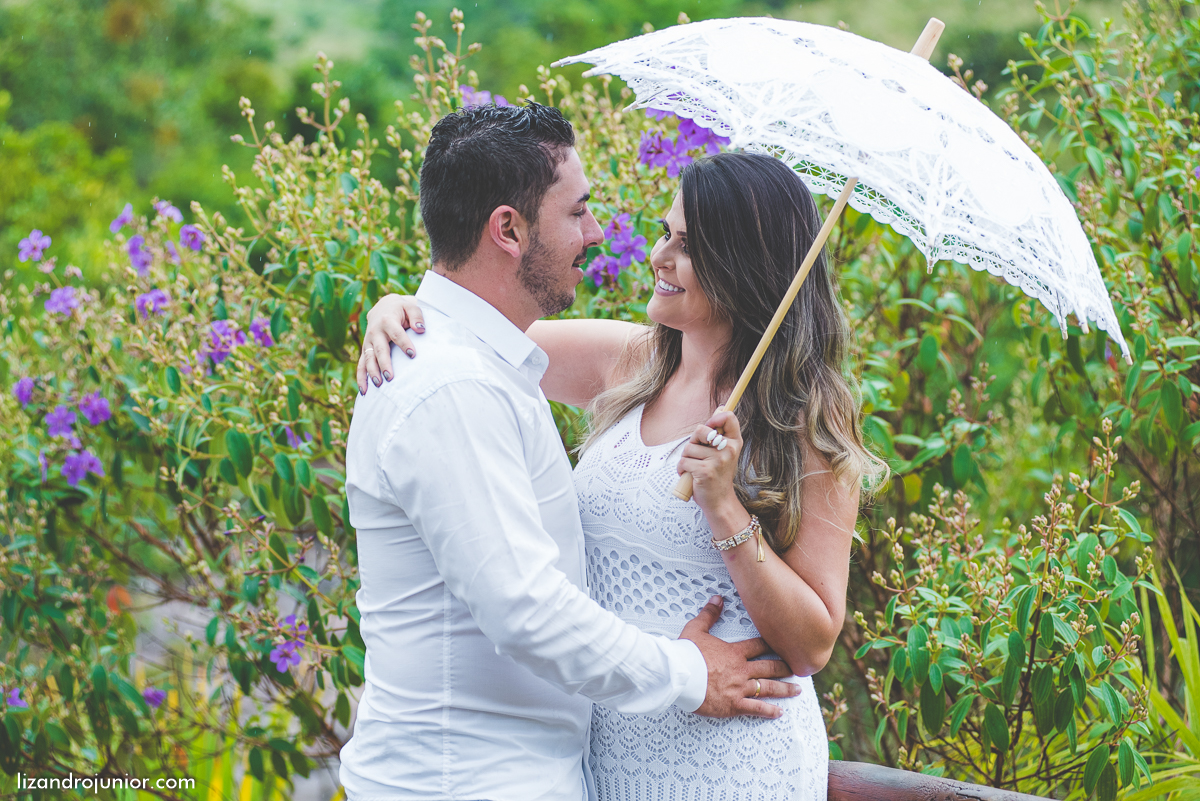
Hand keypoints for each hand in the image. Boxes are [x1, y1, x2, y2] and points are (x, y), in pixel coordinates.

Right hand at [356, 293, 425, 394]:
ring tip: (379, 385)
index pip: (396, 333)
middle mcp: (375, 332)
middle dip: (384, 363)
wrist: (383, 307)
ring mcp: (368, 342)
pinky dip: (361, 378)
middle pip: (380, 349)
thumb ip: (417, 315)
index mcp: (387, 321)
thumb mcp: (410, 306)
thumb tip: (420, 329)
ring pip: (368, 358)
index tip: (413, 355)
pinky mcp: (366, 350)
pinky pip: (361, 365)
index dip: (404, 343)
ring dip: (372, 372)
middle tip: (390, 377)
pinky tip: (364, 391)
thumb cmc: (401, 309)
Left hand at [678, 409, 745, 529]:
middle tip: (699, 455)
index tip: (710, 427)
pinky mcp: (705, 471)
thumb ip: (721, 432)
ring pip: (688, 448)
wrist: (719, 501)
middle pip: (700, 430)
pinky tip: (690, 476)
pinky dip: (682, 470)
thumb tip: (721, 406)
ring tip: (695, 469)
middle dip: (693, 442)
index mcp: (734, 442)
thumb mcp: (725, 452)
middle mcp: (729, 450)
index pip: (729, 417)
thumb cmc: (718, 475)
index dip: (715, 418)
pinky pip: (684, 462)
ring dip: (686, 459)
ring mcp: (717, 461)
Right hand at [680, 596, 799, 717]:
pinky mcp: (733, 704)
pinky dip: (769, 711)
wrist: (678, 675)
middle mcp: (741, 669)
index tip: (784, 645)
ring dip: (784, 689)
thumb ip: (709, 614)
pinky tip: (780, 712)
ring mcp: (739, 688)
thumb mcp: (696, 629)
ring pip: (768, 688)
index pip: (759, 646)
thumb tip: (717, 598)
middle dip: (784, 668)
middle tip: (796, 668)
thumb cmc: (685, 653)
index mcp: (734, 652)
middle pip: (769, 667)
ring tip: (797, 690)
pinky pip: (756, 708)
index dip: (772, 645)